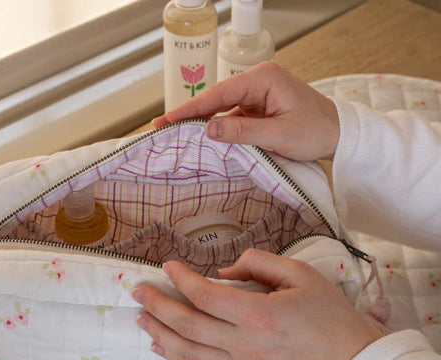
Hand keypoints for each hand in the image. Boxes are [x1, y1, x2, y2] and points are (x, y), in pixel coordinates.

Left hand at [132, 249, 381, 359]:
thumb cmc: (328, 314)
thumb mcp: (300, 274)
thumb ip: (258, 263)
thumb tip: (223, 273)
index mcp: (259, 315)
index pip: (205, 295)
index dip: (181, 278)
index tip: (168, 266)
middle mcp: (244, 344)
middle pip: (188, 324)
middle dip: (158, 306)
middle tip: (138, 291)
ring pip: (188, 351)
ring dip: (160, 333)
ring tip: (140, 318)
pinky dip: (177, 356)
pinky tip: (161, 345)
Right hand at [153, 61, 339, 161]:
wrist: (338, 134)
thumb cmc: (315, 131)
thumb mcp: (279, 135)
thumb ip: (243, 133)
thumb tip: (208, 130)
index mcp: (263, 79)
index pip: (219, 93)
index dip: (191, 108)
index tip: (167, 119)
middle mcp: (257, 82)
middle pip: (216, 98)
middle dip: (190, 114)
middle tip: (161, 127)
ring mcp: (257, 95)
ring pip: (222, 109)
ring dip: (202, 124)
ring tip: (177, 136)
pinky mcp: (258, 109)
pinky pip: (232, 118)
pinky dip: (218, 130)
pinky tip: (204, 141)